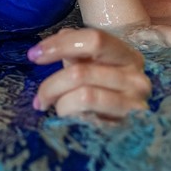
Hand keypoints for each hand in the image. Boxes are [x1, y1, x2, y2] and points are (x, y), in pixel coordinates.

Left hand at [28, 27, 151, 120]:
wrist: (128, 134)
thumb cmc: (106, 95)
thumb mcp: (94, 68)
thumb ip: (78, 50)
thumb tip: (61, 36)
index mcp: (128, 56)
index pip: (94, 39)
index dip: (60, 45)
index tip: (34, 54)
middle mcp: (137, 78)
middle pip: (81, 72)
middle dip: (51, 84)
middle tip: (39, 97)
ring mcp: (134, 104)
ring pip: (83, 96)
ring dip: (61, 103)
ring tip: (58, 110)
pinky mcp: (127, 128)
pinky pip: (88, 118)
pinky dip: (72, 117)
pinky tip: (70, 119)